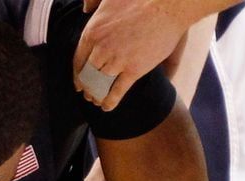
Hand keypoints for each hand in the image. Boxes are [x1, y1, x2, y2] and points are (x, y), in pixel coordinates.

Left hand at [74, 0, 212, 110]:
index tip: (78, 82)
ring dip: (97, 96)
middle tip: (87, 94)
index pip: (78, 59)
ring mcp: (117, 60)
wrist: (167, 5)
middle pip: (88, 74)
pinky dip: (110, 102)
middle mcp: (101, 48)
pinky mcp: (133, 69)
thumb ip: (93, 2)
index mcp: (92, 31)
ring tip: (97, 101)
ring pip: (100, 84)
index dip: (77, 73)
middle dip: (86, 87)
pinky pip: (116, 91)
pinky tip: (107, 107)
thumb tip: (84, 9)